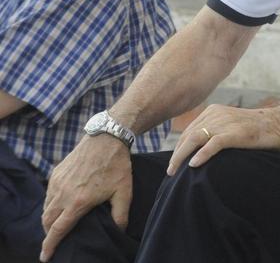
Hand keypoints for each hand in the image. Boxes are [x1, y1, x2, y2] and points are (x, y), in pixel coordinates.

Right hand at [40, 134, 131, 261]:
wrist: (106, 138)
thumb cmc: (117, 165)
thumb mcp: (124, 192)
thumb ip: (121, 215)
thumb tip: (119, 231)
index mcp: (78, 202)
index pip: (58, 230)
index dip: (50, 245)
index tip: (45, 257)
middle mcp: (63, 194)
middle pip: (47, 222)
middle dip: (49, 234)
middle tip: (55, 241)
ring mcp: (57, 183)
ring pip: (46, 208)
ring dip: (49, 220)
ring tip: (58, 225)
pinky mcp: (56, 174)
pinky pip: (48, 195)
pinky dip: (50, 205)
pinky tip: (60, 206)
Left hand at [166, 104, 279, 174]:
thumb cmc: (259, 129)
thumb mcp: (232, 125)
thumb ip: (217, 132)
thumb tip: (199, 151)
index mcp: (214, 111)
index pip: (188, 130)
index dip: (178, 148)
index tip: (174, 164)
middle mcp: (216, 114)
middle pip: (188, 135)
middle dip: (176, 154)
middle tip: (170, 172)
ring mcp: (226, 123)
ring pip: (195, 139)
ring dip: (181, 156)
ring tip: (174, 172)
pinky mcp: (235, 133)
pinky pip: (213, 144)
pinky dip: (201, 155)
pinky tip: (194, 165)